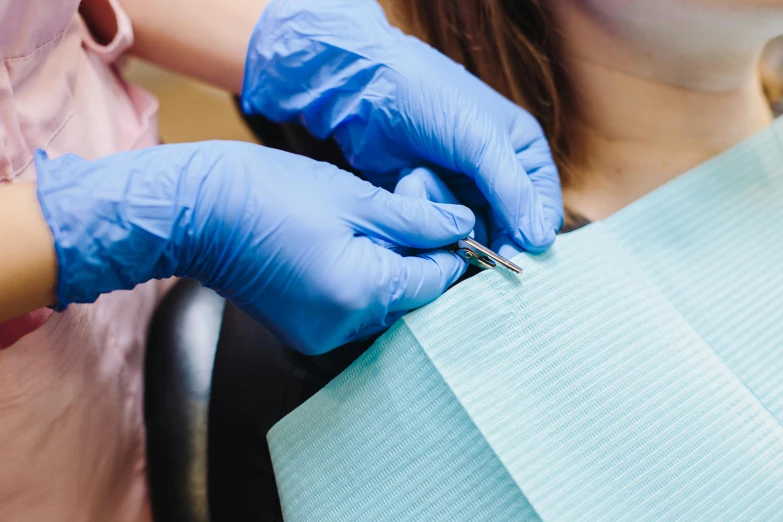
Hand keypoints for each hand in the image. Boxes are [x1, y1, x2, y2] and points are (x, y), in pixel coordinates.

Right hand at [34, 142, 472, 354]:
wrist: (196, 212)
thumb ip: (414, 219)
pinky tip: (349, 248)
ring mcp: (320, 335)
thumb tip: (461, 225)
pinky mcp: (302, 331)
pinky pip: (352, 313)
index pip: (435, 282)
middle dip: (419, 260)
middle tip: (409, 214)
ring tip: (374, 226)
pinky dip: (362, 285)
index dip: (449, 250)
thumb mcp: (353, 197)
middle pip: (411, 300)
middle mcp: (343, 327)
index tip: (448, 219)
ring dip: (391, 273)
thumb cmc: (268, 192)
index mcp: (361, 292)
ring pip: (382, 308)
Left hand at [241, 0, 563, 255]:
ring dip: (451, 222)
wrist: (368, 88)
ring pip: (470, 232)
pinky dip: (428, 219)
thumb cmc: (432, 100)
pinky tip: (412, 190)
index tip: (514, 257)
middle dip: (488, 236)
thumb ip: (513, 192)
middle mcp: (495, 174)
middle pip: (506, 228)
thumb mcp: (482, 142)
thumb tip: (541, 240)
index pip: (541, 207)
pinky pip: (438, 230)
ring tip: (429, 192)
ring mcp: (459, 189)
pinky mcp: (428, 200)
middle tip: (472, 250)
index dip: (531, 235)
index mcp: (521, 151)